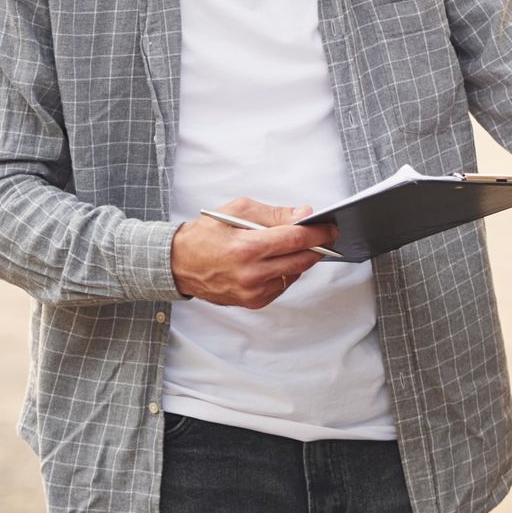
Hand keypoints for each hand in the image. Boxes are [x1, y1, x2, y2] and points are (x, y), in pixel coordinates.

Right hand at [170, 199, 338, 309]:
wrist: (180, 263)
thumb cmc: (206, 234)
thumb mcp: (238, 210)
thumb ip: (275, 214)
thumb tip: (304, 215)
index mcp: (247, 248)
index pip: (295, 239)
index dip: (318, 233)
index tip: (331, 228)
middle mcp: (251, 274)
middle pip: (301, 260)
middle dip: (317, 246)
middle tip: (324, 235)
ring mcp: (252, 291)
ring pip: (294, 274)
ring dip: (300, 259)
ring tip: (294, 245)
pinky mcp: (252, 302)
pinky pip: (282, 285)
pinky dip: (286, 272)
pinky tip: (276, 261)